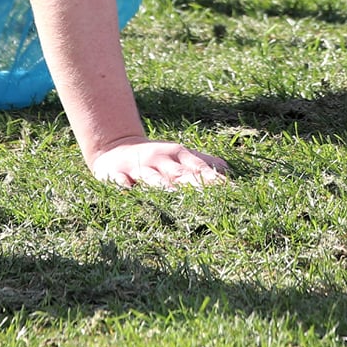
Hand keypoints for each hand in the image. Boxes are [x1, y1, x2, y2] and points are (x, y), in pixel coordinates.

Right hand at [88, 138, 228, 188]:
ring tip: (172, 195)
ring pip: (151, 178)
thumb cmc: (154, 157)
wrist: (115, 148)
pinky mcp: (115, 174)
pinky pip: (120, 181)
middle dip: (193, 185)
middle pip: (178, 174)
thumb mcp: (178, 155)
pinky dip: (124, 185)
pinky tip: (128, 191)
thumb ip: (202, 162)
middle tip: (208, 199)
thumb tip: (227, 169)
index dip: (214, 180)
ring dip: (161, 187)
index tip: (231, 191)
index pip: (199, 168)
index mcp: (177, 155)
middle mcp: (159, 160)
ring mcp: (138, 167)